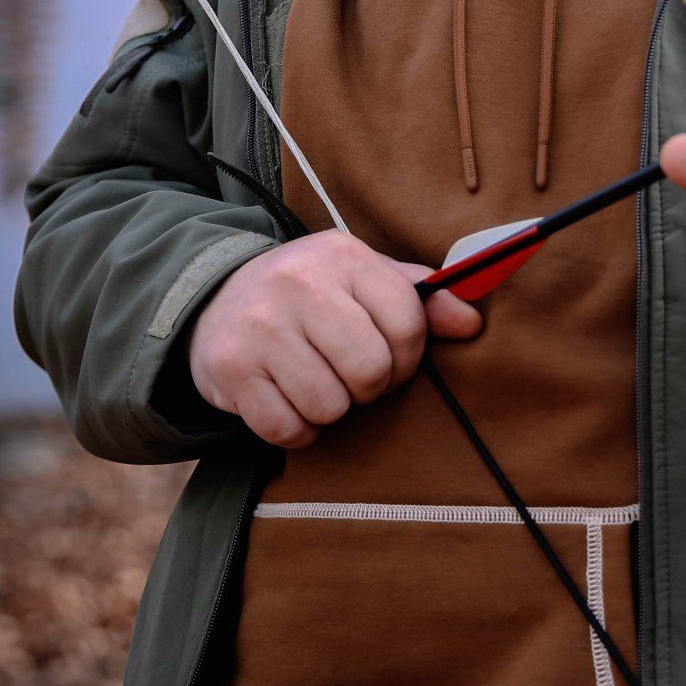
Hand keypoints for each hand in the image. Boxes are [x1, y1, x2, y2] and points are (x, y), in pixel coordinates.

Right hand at [188, 231, 481, 448]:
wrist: (214, 298)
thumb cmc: (309, 294)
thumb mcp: (364, 278)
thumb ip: (420, 299)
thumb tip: (471, 324)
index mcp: (343, 256)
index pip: (408, 325)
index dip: (408, 358)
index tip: (390, 361)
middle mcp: (298, 284)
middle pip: (370, 370)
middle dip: (369, 387)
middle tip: (350, 376)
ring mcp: (260, 327)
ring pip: (329, 405)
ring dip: (330, 409)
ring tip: (315, 383)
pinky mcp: (230, 369)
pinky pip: (287, 428)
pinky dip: (295, 429)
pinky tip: (287, 401)